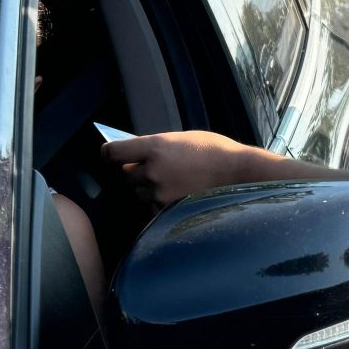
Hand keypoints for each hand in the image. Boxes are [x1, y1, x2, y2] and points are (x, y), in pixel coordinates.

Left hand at [103, 130, 277, 206]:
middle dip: (135, 172)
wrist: (239, 173)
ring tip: (172, 181)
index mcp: (154, 147)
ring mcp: (160, 193)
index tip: (110, 154)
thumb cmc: (215, 151)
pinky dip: (161, 202)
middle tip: (154, 168)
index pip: (113, 152)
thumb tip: (137, 154)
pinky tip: (179, 193)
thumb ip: (157, 147)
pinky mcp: (169, 210)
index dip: (109, 153)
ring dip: (148, 188)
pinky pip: (154, 206)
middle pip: (126, 175)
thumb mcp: (182, 138)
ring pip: (141, 193)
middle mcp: (152, 171)